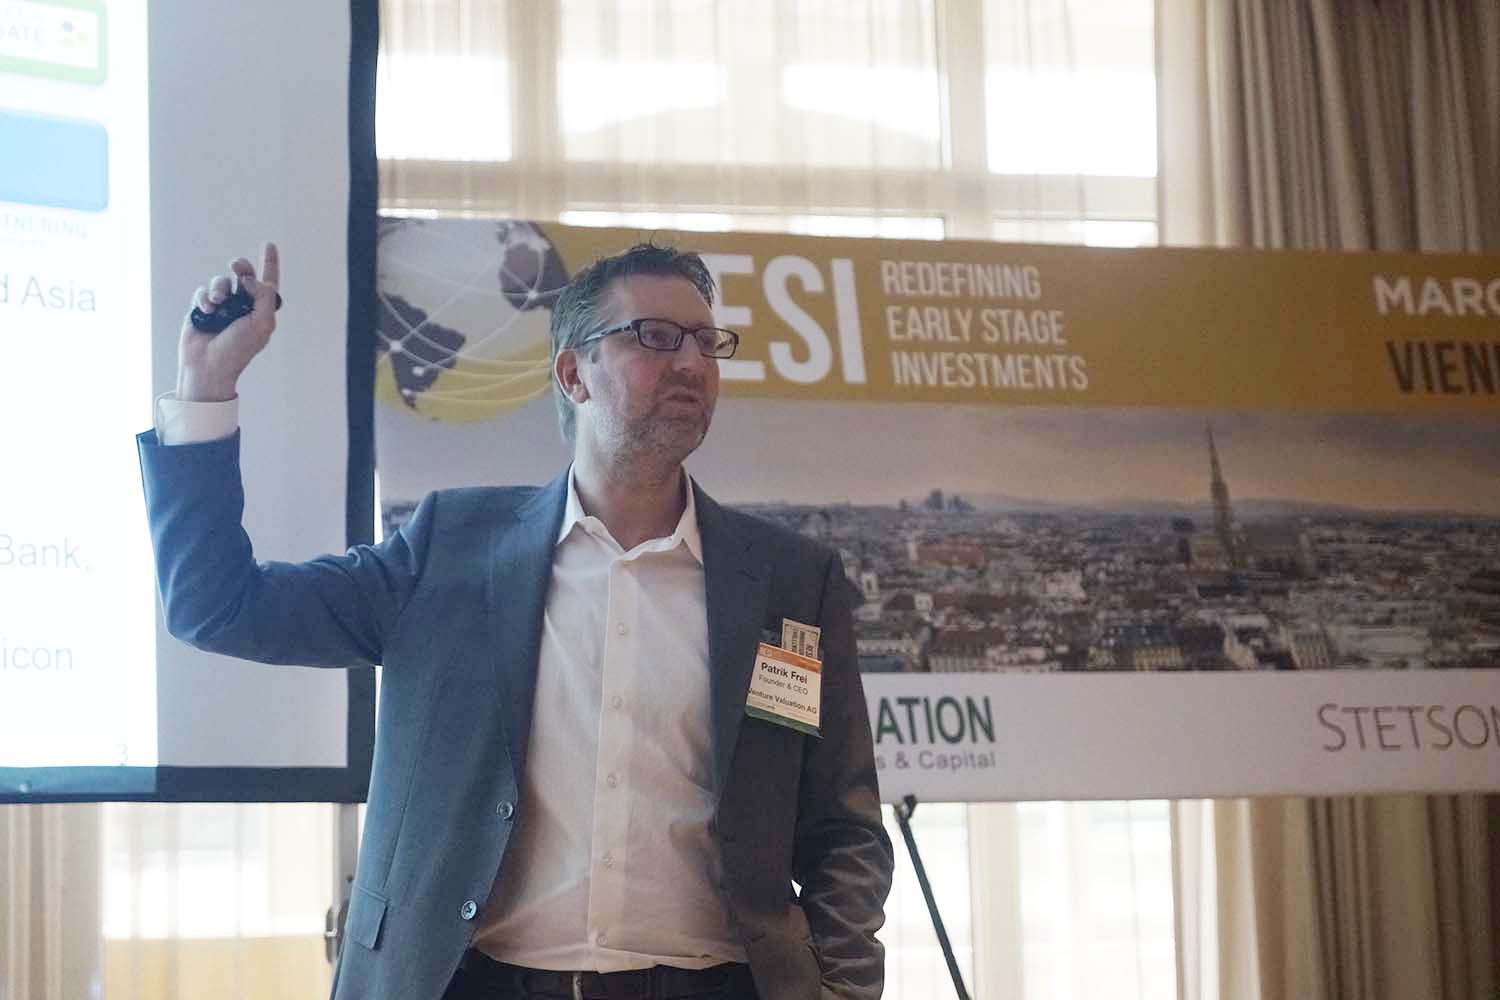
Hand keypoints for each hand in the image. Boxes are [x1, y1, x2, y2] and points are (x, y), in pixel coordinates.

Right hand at [176, 242, 280, 401]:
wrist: (208, 365)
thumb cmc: (238, 349)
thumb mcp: (262, 324)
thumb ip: (264, 296)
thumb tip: (248, 279)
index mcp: (261, 310)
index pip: (268, 283)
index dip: (269, 263)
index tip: (268, 244)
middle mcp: (242, 305)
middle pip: (243, 275)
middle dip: (241, 266)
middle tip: (236, 266)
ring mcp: (222, 306)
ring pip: (221, 281)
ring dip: (220, 288)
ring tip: (217, 301)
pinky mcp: (202, 308)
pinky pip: (203, 291)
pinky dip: (204, 297)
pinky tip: (206, 309)